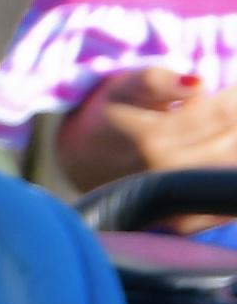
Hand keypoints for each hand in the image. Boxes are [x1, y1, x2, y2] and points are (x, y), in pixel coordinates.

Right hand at [54, 64, 236, 190]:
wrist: (82, 165)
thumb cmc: (106, 117)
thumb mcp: (121, 88)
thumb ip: (157, 80)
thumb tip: (198, 82)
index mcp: (150, 137)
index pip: (222, 113)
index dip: (234, 96)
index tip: (230, 87)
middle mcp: (165, 171)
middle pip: (233, 140)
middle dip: (234, 119)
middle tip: (225, 104)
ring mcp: (175, 202)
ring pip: (232, 166)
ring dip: (232, 142)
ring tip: (217, 129)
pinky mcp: (186, 222)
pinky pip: (224, 194)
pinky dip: (228, 170)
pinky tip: (216, 153)